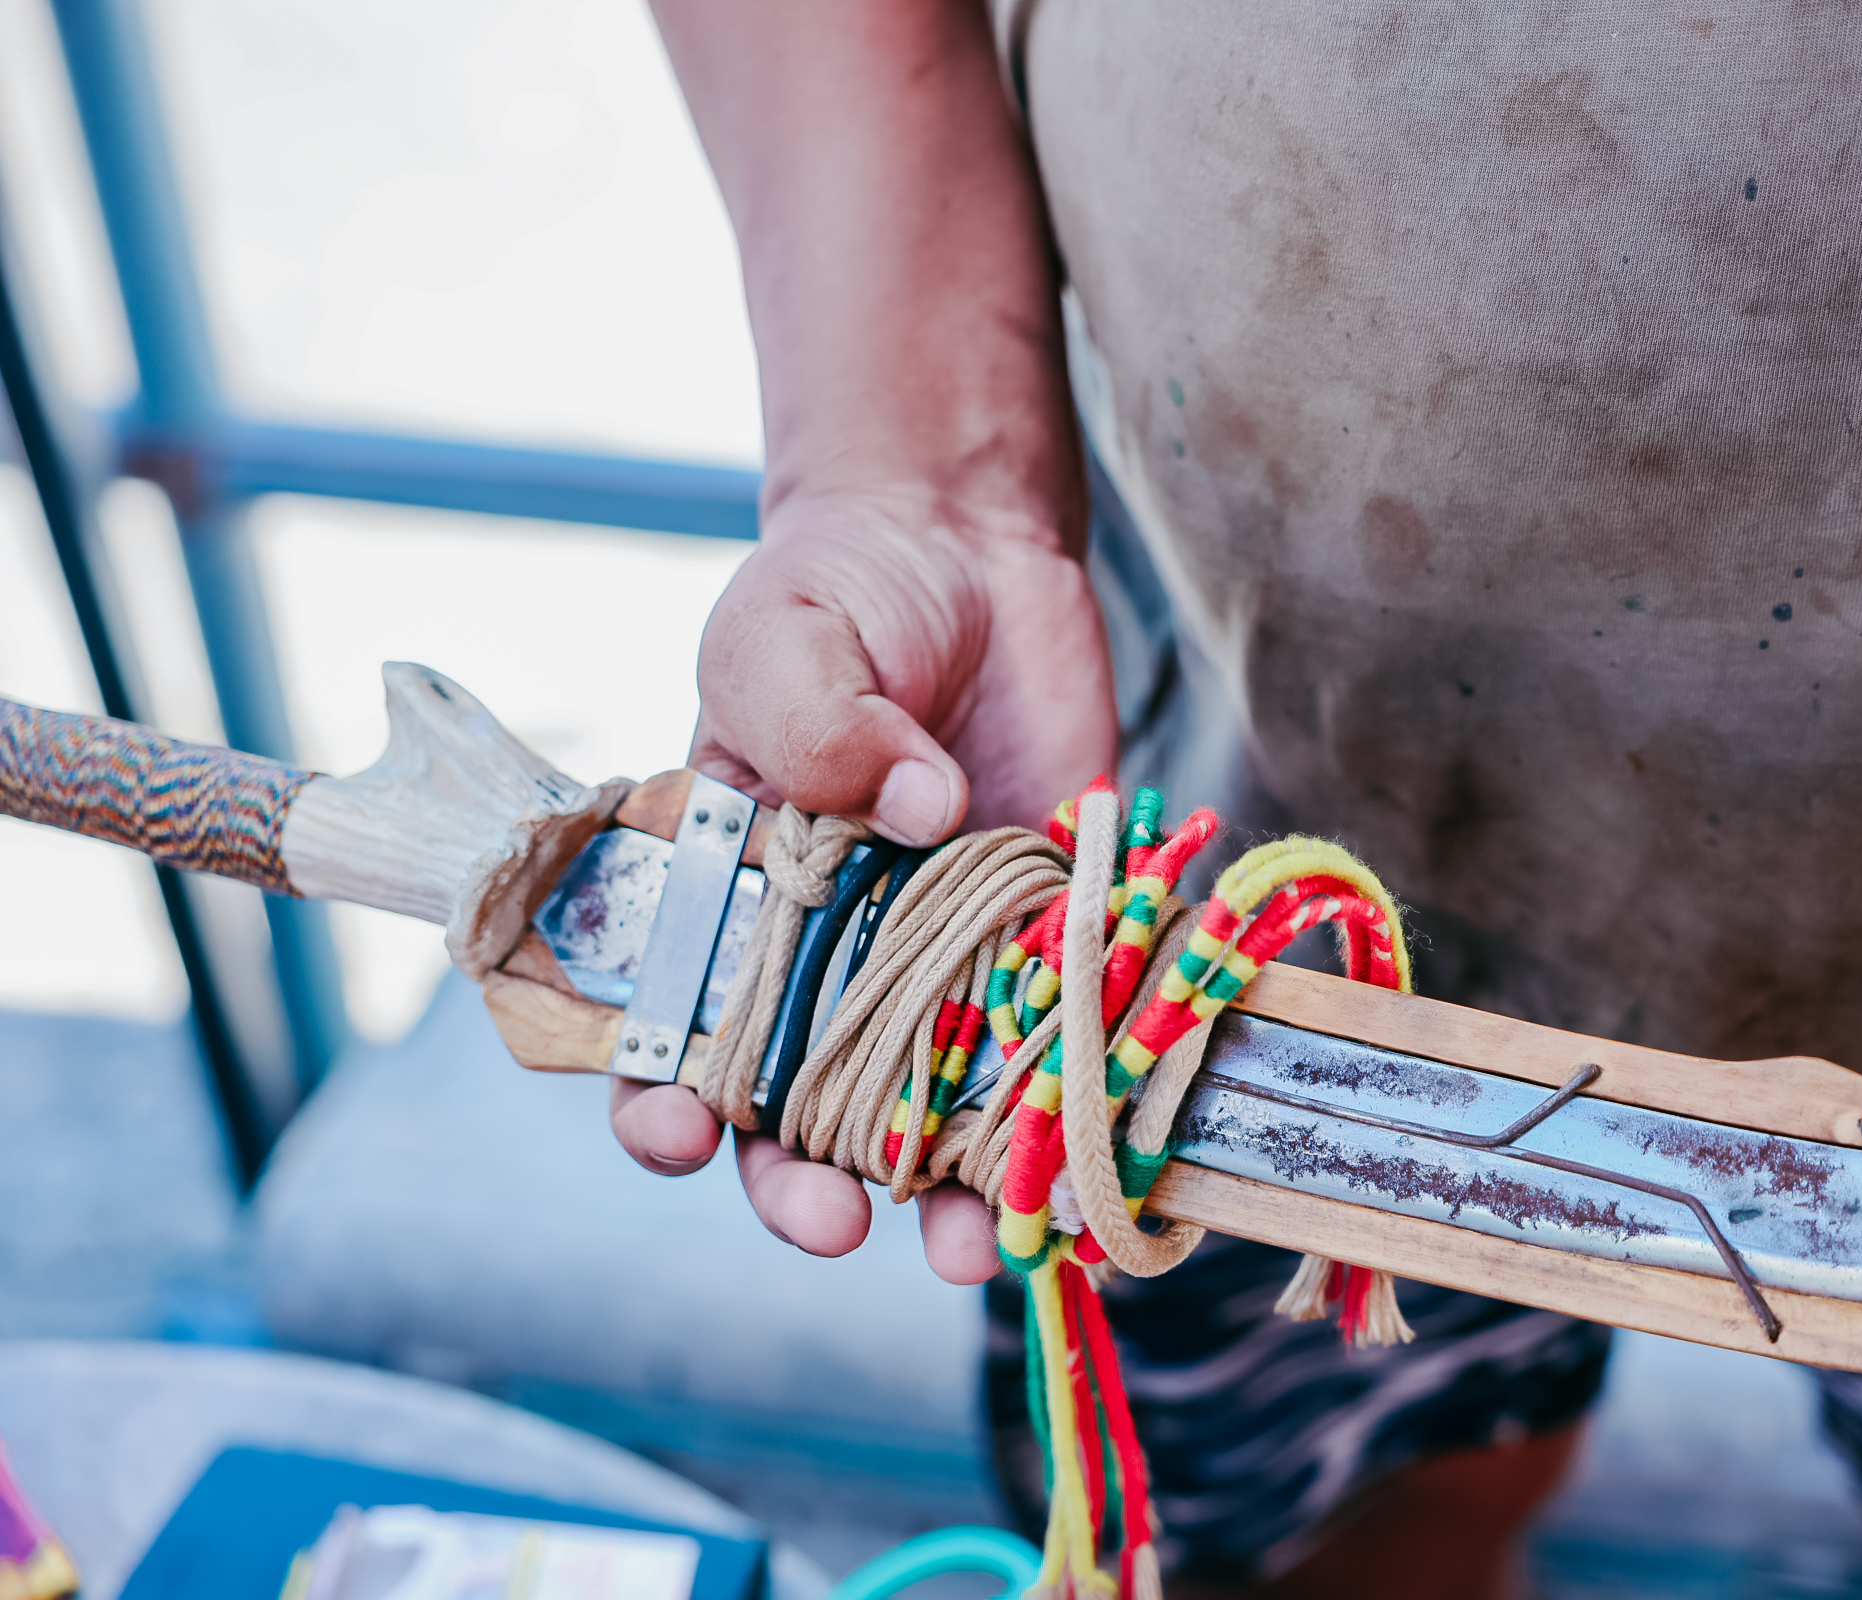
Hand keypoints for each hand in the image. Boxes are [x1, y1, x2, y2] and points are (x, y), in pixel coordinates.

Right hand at [611, 487, 1114, 1282]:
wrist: (969, 542)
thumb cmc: (838, 590)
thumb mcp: (783, 636)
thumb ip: (813, 721)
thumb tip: (910, 808)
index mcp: (726, 902)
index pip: (669, 1034)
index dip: (662, 1104)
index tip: (680, 1137)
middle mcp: (828, 954)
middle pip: (804, 1109)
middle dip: (809, 1185)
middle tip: (836, 1222)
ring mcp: (944, 954)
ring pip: (939, 1108)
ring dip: (955, 1191)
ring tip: (981, 1246)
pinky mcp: (1047, 932)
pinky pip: (1058, 1035)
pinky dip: (1077, 1102)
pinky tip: (1095, 1156)